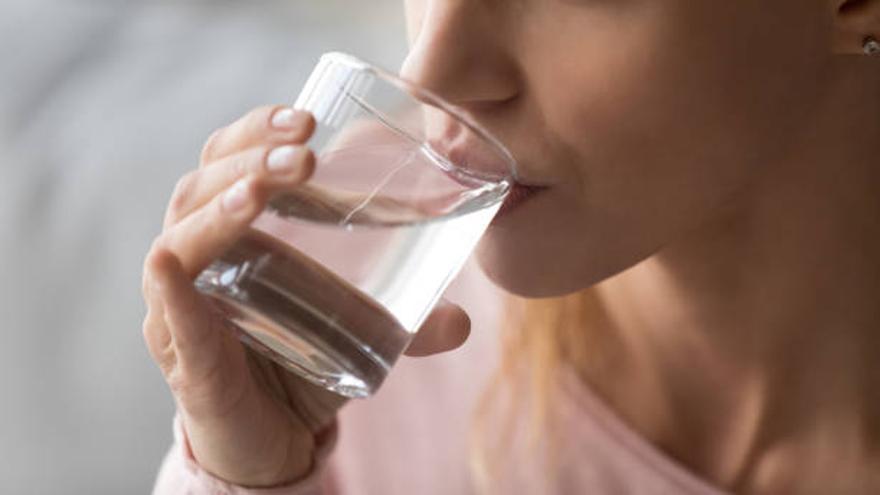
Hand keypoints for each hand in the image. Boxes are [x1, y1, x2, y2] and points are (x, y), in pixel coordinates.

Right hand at [141, 105, 471, 486]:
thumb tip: (463, 321)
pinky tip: (182, 266)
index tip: (309, 118)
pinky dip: (172, 284)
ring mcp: (181, 305)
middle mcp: (199, 257)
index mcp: (235, 232)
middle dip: (251, 155)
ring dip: (222, 203)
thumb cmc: (302, 365)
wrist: (270, 440)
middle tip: (303, 146)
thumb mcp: (360, 332)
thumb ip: (409, 323)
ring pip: (180, 235)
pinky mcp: (182, 354)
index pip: (229, 159)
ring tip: (265, 187)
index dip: (259, 130)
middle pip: (203, 182)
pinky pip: (167, 309)